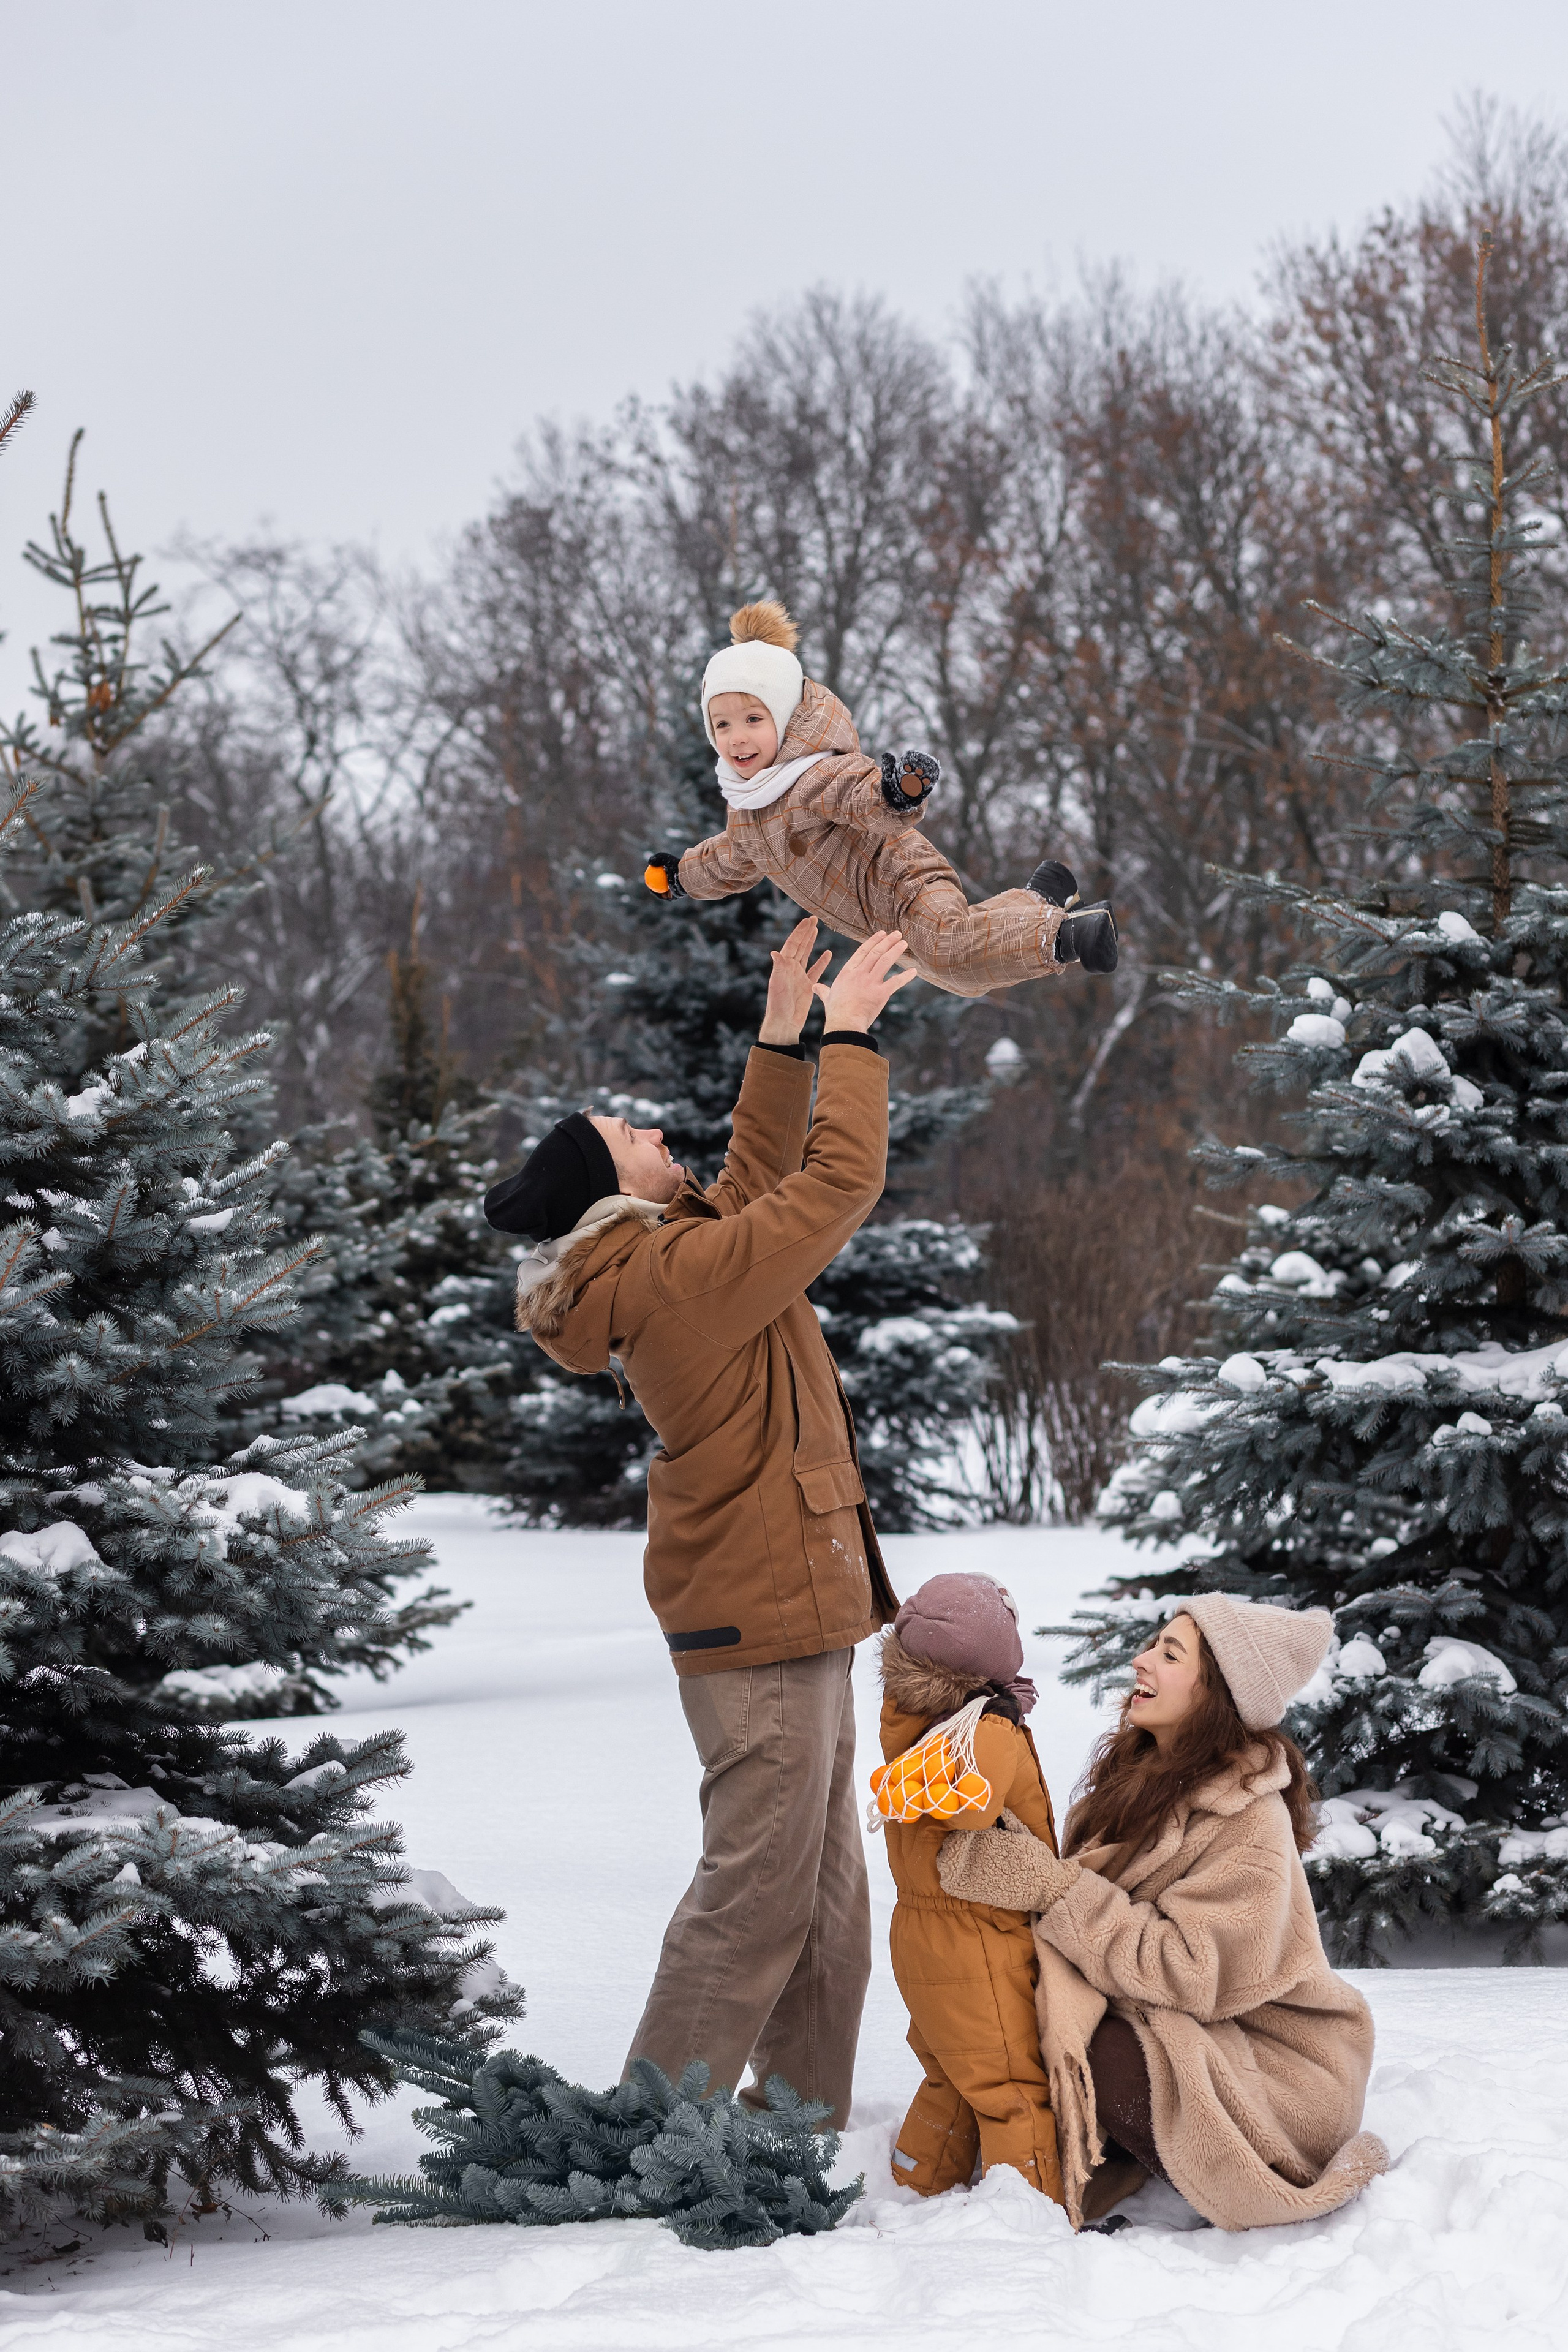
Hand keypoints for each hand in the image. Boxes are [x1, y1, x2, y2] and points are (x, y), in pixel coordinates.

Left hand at [760, 916, 832, 1044]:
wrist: (784, 1022)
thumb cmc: (778, 1005)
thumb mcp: (777, 984)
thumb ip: (778, 968)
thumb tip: (774, 952)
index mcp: (784, 966)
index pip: (793, 944)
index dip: (800, 932)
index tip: (808, 920)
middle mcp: (790, 968)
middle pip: (800, 945)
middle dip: (806, 932)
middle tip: (813, 919)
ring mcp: (799, 976)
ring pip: (806, 955)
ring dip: (811, 942)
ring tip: (816, 929)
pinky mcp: (807, 986)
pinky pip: (816, 970)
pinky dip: (822, 962)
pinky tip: (828, 953)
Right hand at [814, 931, 918, 1031]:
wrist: (844, 1023)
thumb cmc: (835, 1012)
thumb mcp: (827, 997)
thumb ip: (823, 990)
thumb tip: (815, 987)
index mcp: (847, 972)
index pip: (862, 951)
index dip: (873, 941)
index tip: (881, 934)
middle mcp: (859, 974)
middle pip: (876, 953)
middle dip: (887, 941)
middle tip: (897, 934)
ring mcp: (870, 982)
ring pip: (885, 961)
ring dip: (896, 951)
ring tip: (904, 943)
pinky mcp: (881, 993)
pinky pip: (896, 982)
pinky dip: (906, 976)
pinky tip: (914, 971)